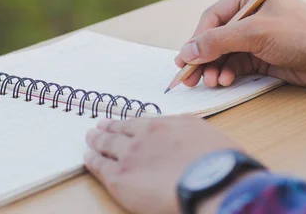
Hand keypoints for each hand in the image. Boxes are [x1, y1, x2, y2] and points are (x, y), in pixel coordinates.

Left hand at [84, 115, 247, 213]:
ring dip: (96, 141)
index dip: (124, 123)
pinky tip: (88, 157)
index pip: (136, 122)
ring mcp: (129, 155)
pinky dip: (91, 159)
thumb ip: (183, 129)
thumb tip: (178, 131)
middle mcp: (143, 136)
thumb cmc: (217, 163)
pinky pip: (99, 166)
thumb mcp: (202, 132)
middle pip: (118, 131)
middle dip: (106, 128)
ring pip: (106, 145)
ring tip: (90, 139)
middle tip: (97, 127)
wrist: (212, 182)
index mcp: (163, 125)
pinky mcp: (120, 177)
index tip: (118, 122)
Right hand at [174, 0, 305, 90]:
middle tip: (188, 77)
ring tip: (210, 81)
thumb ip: (218, 42)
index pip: (212, 17)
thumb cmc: (302, 35)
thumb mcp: (255, 34)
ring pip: (223, 53)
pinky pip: (235, 64)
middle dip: (203, 57)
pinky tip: (224, 80)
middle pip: (215, 36)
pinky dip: (227, 73)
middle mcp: (250, 13)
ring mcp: (255, 35)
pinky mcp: (261, 55)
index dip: (196, 39)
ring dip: (214, 68)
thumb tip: (186, 52)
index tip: (184, 59)